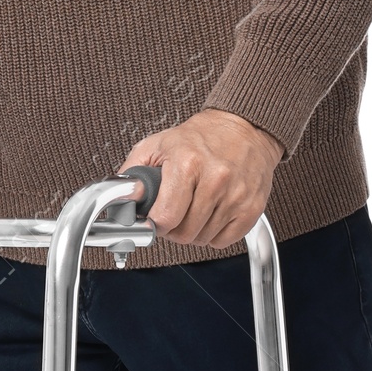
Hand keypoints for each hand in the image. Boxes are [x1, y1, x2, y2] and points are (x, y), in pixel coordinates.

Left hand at [120, 109, 283, 249]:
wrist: (244, 128)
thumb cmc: (201, 138)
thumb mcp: (157, 145)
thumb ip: (132, 174)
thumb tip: (119, 200)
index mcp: (188, 163)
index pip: (165, 218)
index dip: (155, 224)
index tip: (154, 219)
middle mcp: (216, 179)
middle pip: (184, 234)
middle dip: (174, 228)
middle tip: (175, 212)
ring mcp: (236, 195)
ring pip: (203, 240)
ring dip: (195, 230)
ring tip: (195, 207)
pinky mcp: (252, 207)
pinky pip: (224, 241)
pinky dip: (215, 233)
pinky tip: (213, 213)